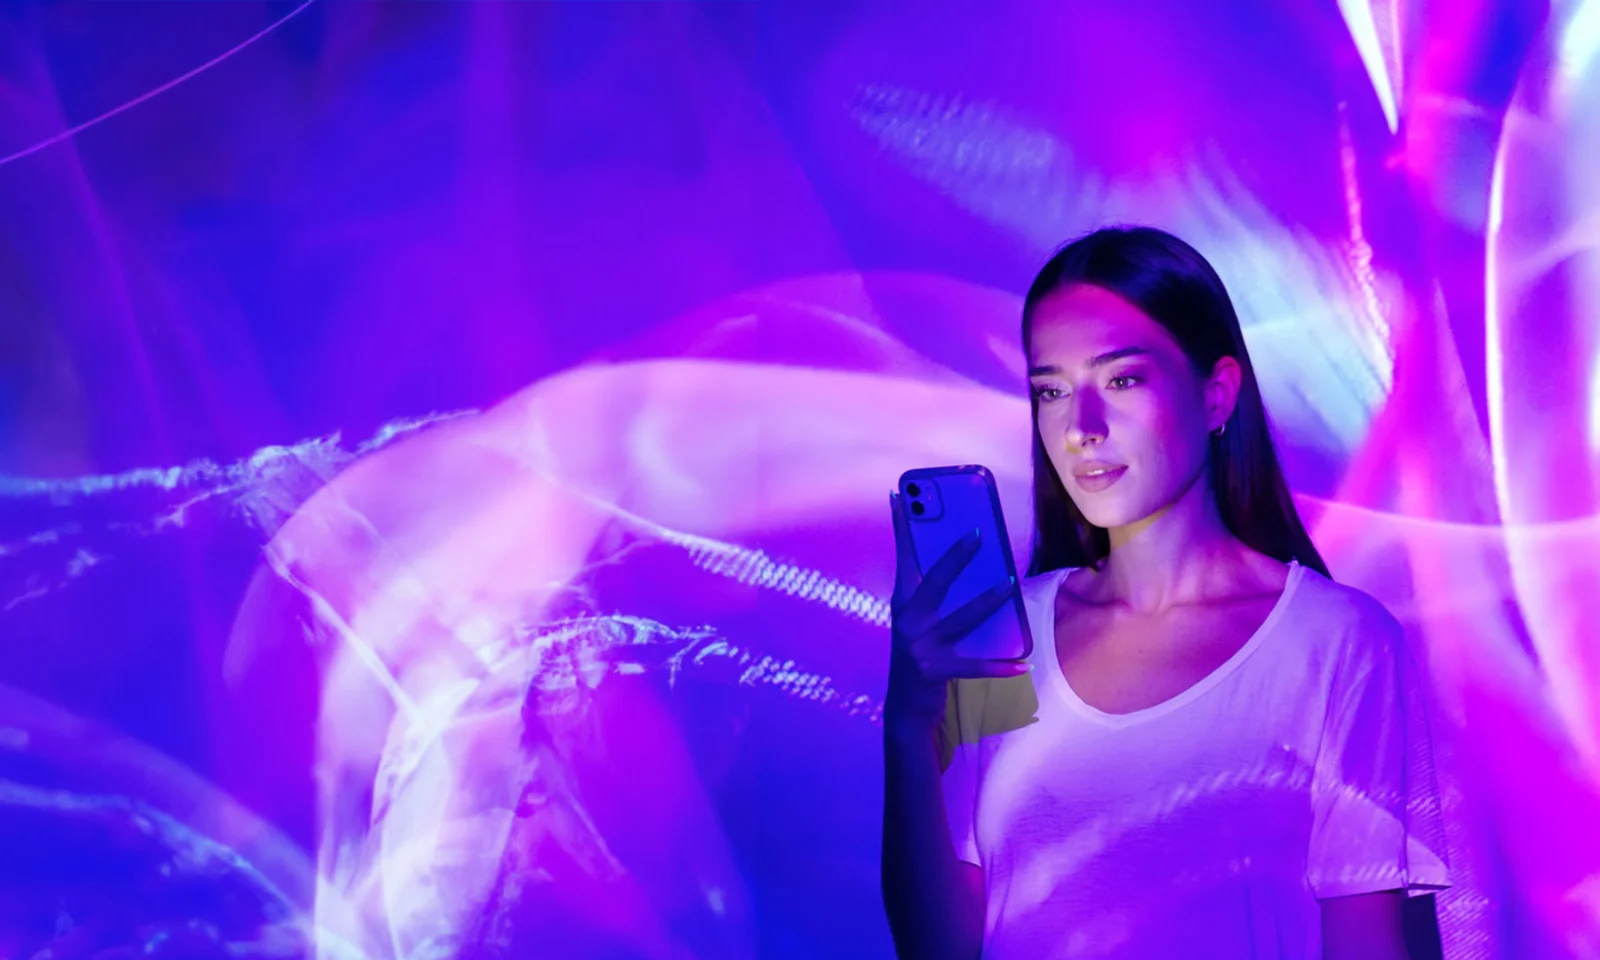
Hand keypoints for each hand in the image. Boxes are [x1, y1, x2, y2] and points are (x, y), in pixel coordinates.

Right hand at [884, 492, 1029, 732]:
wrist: (906, 706)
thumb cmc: (921, 654)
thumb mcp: (921, 622)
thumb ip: (935, 595)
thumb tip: (967, 562)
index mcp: (903, 602)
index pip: (903, 556)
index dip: (901, 526)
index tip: (900, 495)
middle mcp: (908, 620)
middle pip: (934, 581)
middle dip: (955, 555)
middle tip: (978, 533)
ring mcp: (919, 646)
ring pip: (960, 618)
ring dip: (987, 600)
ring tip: (1009, 583)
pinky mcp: (934, 670)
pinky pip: (973, 666)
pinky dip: (999, 666)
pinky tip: (1021, 664)